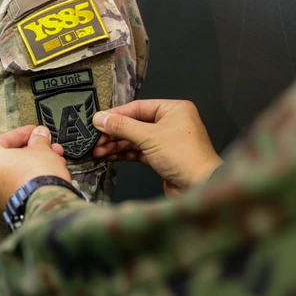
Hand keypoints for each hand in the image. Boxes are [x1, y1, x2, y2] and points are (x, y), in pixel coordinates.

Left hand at [0, 125, 69, 212]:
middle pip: (9, 159)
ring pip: (13, 174)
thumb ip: (38, 139)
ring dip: (34, 165)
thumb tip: (40, 134)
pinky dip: (28, 181)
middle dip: (32, 151)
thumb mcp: (40, 148)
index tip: (36, 131)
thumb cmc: (36, 174)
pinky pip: (15, 189)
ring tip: (54, 161)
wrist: (46, 205)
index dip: (23, 134)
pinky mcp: (4, 210)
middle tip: (47, 146)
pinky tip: (46, 175)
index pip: (3, 140)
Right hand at [92, 100, 222, 197]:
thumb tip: (101, 118)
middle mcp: (171, 123)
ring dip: (116, 145)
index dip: (116, 115)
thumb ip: (122, 127)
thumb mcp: (149, 137)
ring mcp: (166, 141)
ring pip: (135, 139)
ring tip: (98, 150)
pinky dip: (124, 153)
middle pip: (135, 123)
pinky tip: (109, 156)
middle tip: (96, 139)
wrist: (199, 188)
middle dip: (114, 133)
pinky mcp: (162, 158)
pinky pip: (139, 151)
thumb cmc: (185, 158)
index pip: (138, 107)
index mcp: (174, 110)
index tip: (98, 121)